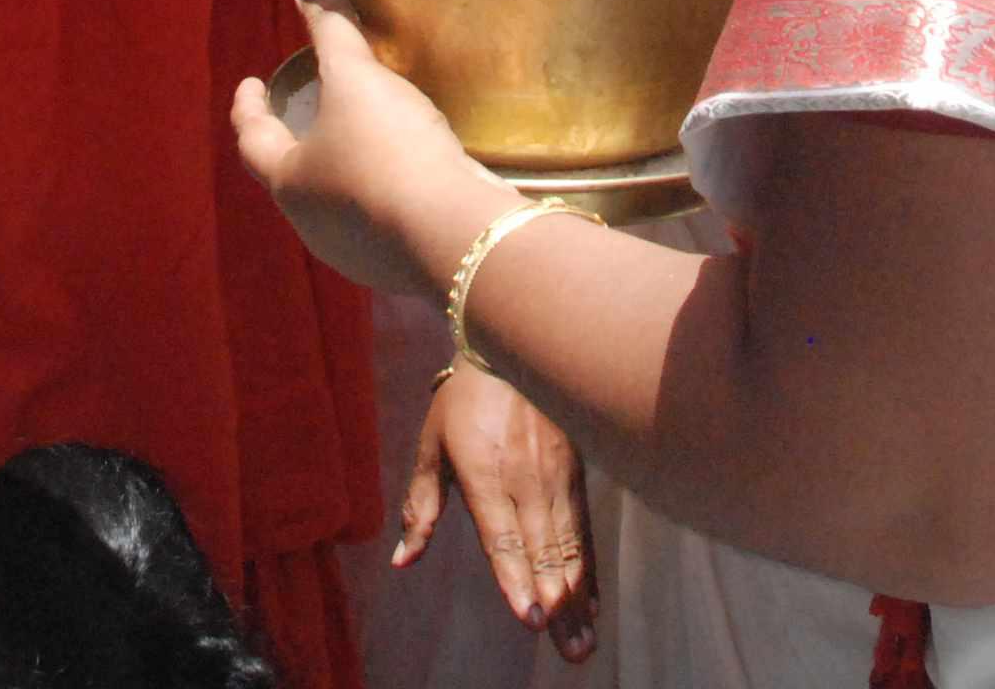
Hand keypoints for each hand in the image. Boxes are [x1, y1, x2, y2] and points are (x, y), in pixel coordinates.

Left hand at [229, 0, 512, 303]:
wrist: (451, 230)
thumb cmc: (386, 149)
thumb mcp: (358, 79)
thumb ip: (332, 30)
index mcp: (289, 182)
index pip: (252, 140)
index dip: (248, 107)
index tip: (250, 83)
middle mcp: (312, 224)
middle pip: (292, 177)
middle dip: (297, 144)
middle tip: (307, 112)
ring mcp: (354, 251)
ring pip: (336, 204)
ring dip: (342, 173)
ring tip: (360, 140)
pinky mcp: (397, 264)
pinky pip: (380, 220)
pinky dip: (383, 195)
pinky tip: (407, 179)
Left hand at [406, 368, 598, 661]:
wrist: (513, 344)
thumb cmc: (462, 401)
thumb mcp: (431, 447)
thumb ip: (419, 507)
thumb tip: (403, 560)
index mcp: (485, 473)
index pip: (503, 536)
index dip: (516, 578)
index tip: (530, 617)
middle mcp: (526, 478)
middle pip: (543, 549)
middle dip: (556, 602)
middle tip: (569, 650)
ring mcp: (557, 475)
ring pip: (570, 544)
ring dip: (578, 595)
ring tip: (584, 640)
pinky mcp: (577, 472)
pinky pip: (584, 529)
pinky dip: (589, 568)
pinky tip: (591, 602)